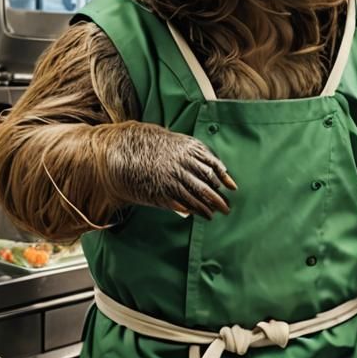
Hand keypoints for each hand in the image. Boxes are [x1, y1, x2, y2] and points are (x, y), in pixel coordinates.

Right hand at [105, 123, 236, 219]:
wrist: (124, 149)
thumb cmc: (151, 145)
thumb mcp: (175, 142)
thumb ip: (192, 154)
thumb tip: (211, 170)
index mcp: (187, 149)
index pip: (212, 165)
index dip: (223, 177)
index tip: (233, 187)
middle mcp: (181, 163)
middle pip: (206, 182)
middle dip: (217, 197)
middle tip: (227, 208)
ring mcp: (171, 177)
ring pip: (194, 195)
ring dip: (205, 207)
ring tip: (212, 215)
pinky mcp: (160, 190)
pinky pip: (179, 202)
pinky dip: (189, 209)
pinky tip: (196, 214)